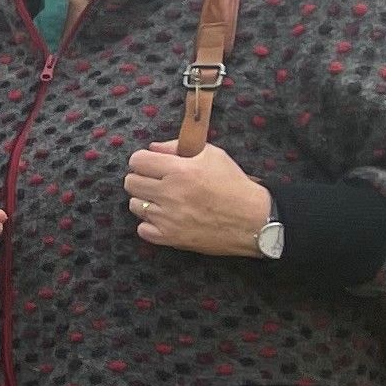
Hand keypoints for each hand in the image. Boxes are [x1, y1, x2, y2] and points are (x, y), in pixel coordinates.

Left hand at [127, 139, 274, 256]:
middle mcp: (170, 193)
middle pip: (130, 183)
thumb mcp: (212, 155)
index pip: (137, 160)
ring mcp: (168, 218)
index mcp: (179, 170)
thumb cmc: (235, 184)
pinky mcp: (171, 238)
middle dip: (141, 179)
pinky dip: (151, 225)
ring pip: (134, 205)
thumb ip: (178, 147)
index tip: (150, 164)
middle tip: (156, 182)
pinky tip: (166, 219)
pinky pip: (142, 230)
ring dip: (145, 201)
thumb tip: (152, 148)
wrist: (255, 219)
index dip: (142, 160)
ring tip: (163, 201)